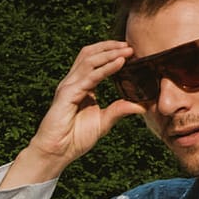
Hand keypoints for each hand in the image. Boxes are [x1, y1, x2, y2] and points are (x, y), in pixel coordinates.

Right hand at [12, 40, 145, 180]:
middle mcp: (72, 83)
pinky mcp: (67, 95)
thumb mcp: (103, 122)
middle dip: (110, 47)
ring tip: (127, 51)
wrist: (56, 152)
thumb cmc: (74, 139)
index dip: (110, 52)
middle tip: (131, 45)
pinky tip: (120, 63)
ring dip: (110, 53)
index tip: (130, 51)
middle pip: (89, 54)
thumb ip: (119, 110)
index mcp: (80, 86)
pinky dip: (106, 68)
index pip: (93, 60)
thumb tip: (141, 106)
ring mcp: (68, 87)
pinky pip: (90, 77)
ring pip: (89, 60)